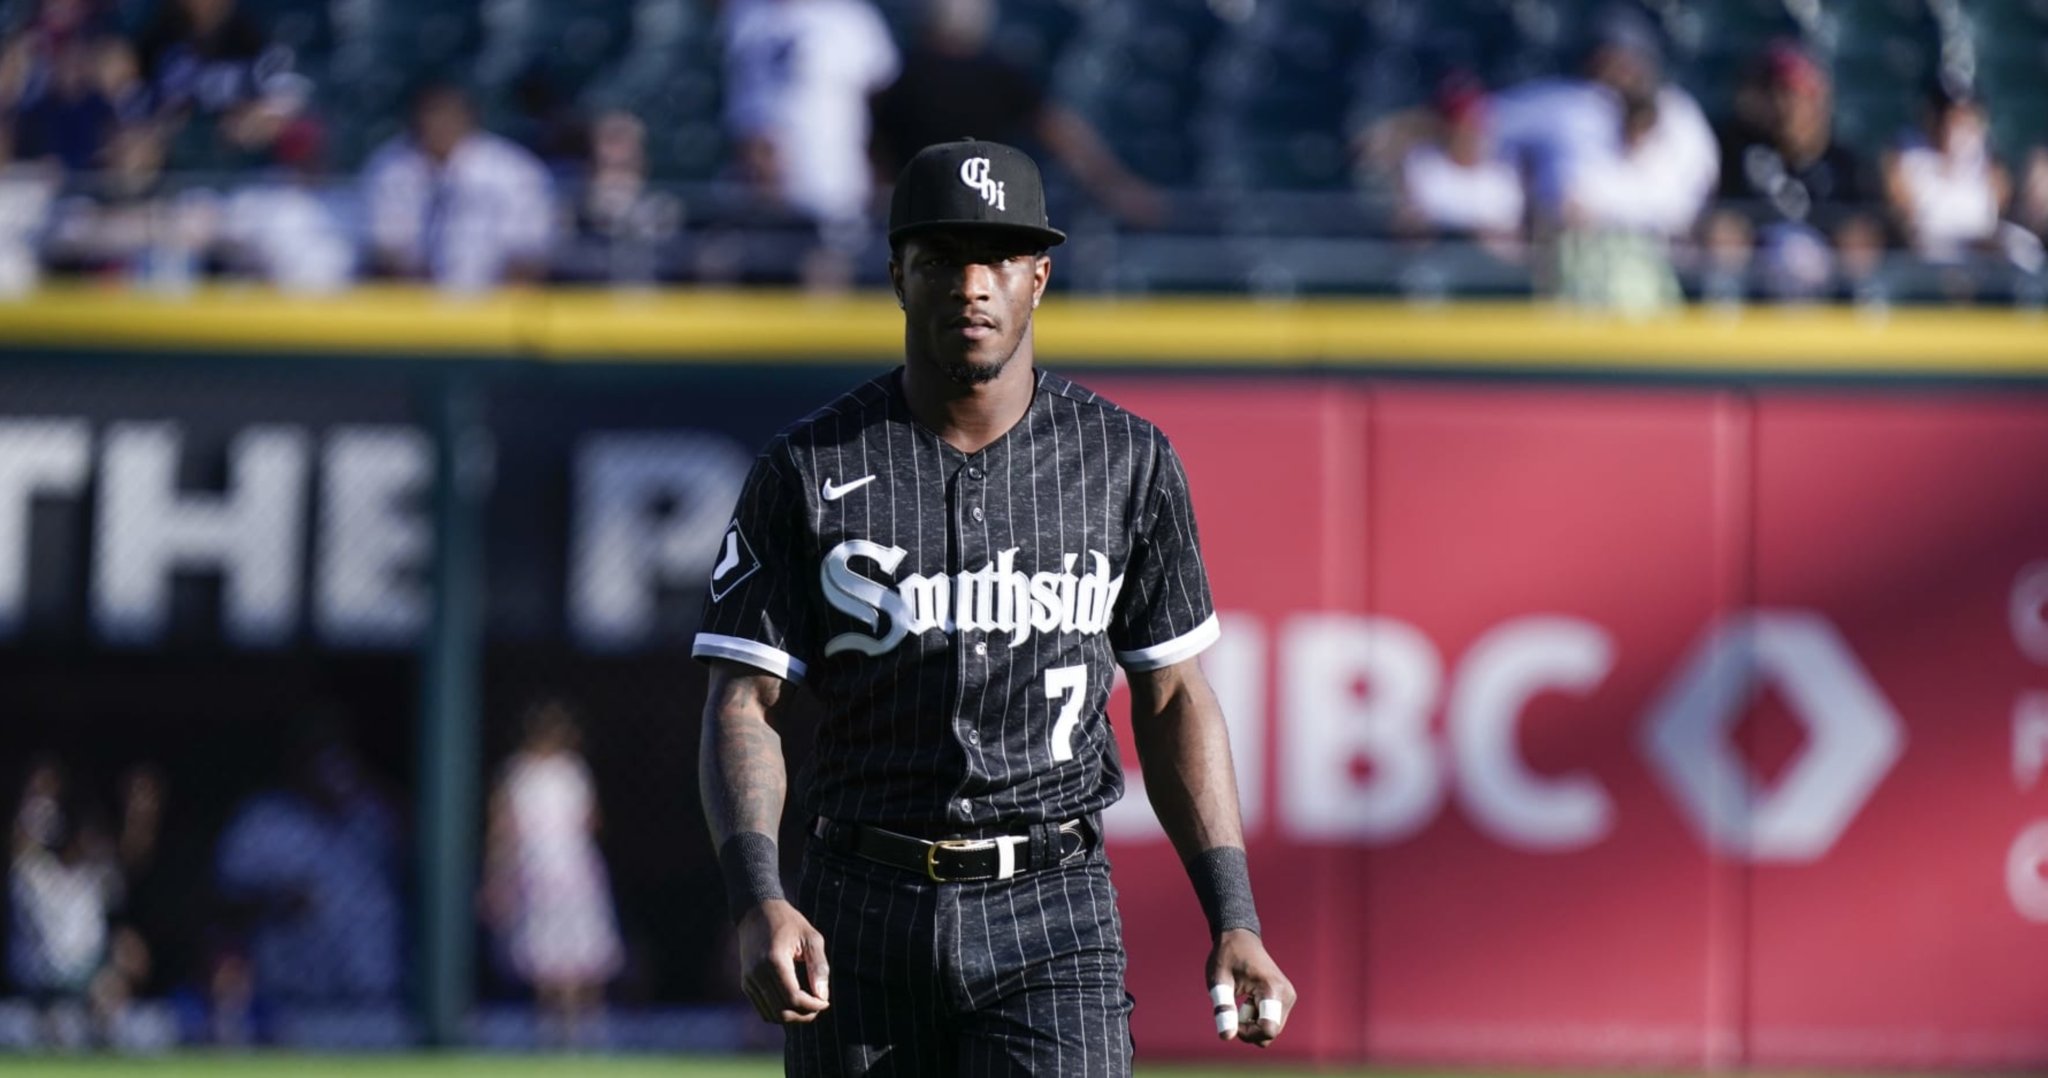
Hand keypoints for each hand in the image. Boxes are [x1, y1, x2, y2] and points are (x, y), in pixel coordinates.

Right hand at [736, 899, 830, 1023]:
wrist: (757, 911)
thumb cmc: (789, 922)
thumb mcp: (811, 938)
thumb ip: (819, 967)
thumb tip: (822, 997)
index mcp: (774, 961)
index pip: (793, 998)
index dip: (812, 1006)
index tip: (826, 1002)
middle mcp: (757, 974)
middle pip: (782, 1011)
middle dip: (804, 1015)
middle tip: (819, 1005)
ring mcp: (749, 980)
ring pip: (771, 1015)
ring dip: (792, 1017)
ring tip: (808, 1005)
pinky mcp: (746, 984)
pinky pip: (763, 1009)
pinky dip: (780, 1012)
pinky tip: (794, 1003)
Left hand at [1207, 928, 1294, 1047]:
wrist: (1240, 938)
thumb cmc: (1227, 956)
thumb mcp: (1218, 981)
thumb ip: (1223, 1008)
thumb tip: (1226, 1037)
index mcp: (1272, 989)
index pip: (1268, 1030)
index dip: (1247, 1032)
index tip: (1232, 1016)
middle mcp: (1286, 995)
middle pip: (1270, 1033)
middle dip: (1248, 1028)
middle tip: (1234, 1006)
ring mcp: (1289, 998)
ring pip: (1271, 1030)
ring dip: (1252, 1023)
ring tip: (1244, 999)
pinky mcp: (1286, 1000)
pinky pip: (1272, 1022)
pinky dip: (1258, 1018)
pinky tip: (1250, 999)